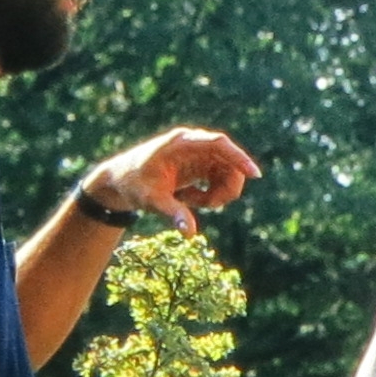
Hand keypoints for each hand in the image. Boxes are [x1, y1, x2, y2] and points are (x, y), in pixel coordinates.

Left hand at [82, 127, 261, 234]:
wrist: (120, 181)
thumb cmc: (132, 185)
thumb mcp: (150, 200)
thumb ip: (172, 213)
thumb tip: (190, 232)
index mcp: (181, 143)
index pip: (218, 144)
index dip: (239, 157)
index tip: (255, 175)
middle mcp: (193, 145)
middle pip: (229, 162)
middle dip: (227, 187)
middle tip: (211, 207)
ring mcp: (198, 155)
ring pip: (228, 173)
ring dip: (218, 194)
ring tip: (191, 204)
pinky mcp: (200, 166)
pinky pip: (220, 180)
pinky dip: (211, 195)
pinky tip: (189, 200)